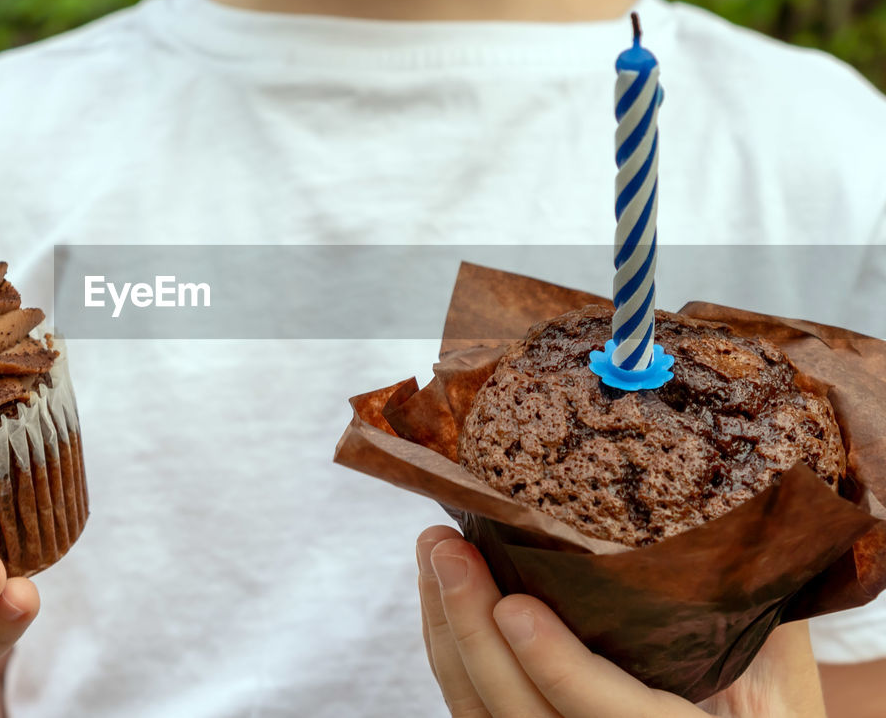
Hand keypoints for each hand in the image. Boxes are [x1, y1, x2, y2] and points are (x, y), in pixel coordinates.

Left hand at [415, 526, 826, 717]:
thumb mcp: (781, 674)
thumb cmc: (770, 711)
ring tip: (435, 551)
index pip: (611, 717)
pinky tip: (440, 590)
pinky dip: (447, 648)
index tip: (516, 607)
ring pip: (481, 714)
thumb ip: (747, 610)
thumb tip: (729, 518)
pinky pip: (472, 709)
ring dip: (446, 629)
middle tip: (448, 548)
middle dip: (472, 630)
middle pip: (518, 715)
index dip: (559, 669)